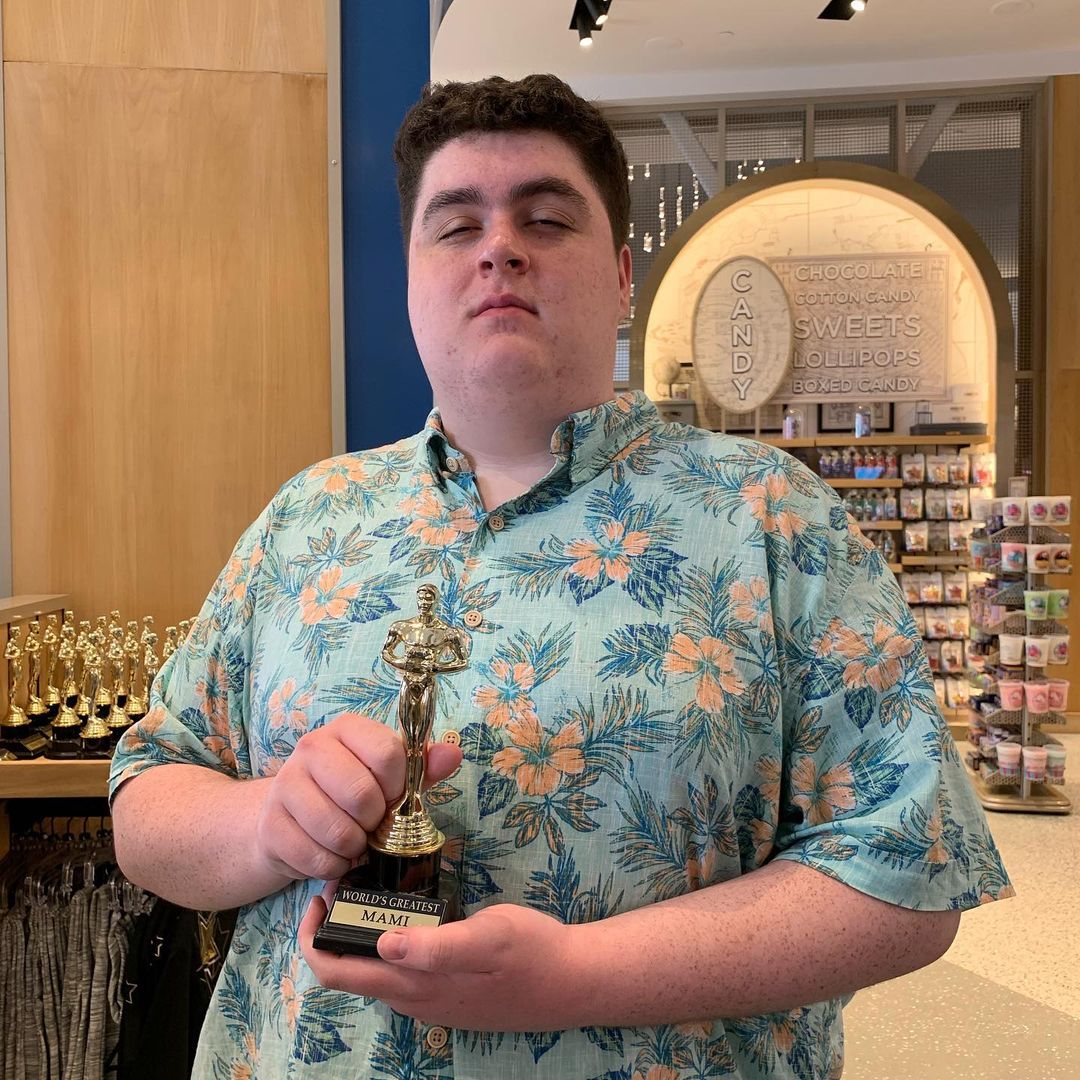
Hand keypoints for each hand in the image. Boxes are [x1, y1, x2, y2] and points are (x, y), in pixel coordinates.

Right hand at [253, 712, 461, 883]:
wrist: (288, 819)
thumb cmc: (347, 793)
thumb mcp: (386, 776)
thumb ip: (421, 767)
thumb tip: (453, 754)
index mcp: (347, 729)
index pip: (387, 753)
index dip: (398, 785)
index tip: (393, 797)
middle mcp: (312, 748)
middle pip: (362, 794)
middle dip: (375, 821)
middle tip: (370, 824)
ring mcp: (285, 785)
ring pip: (338, 831)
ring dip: (354, 848)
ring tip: (352, 841)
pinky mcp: (270, 825)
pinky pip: (316, 859)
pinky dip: (332, 867)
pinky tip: (331, 856)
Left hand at [299, 898, 578, 1031]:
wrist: (574, 981)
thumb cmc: (533, 953)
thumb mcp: (490, 939)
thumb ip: (436, 947)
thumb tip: (382, 945)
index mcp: (413, 986)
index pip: (336, 974)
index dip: (314, 937)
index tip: (321, 893)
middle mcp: (411, 999)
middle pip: (348, 971)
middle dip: (333, 928)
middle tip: (345, 878)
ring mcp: (428, 998)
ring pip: (372, 970)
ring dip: (359, 932)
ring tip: (370, 884)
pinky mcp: (445, 989)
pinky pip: (398, 969)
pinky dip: (385, 939)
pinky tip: (407, 907)